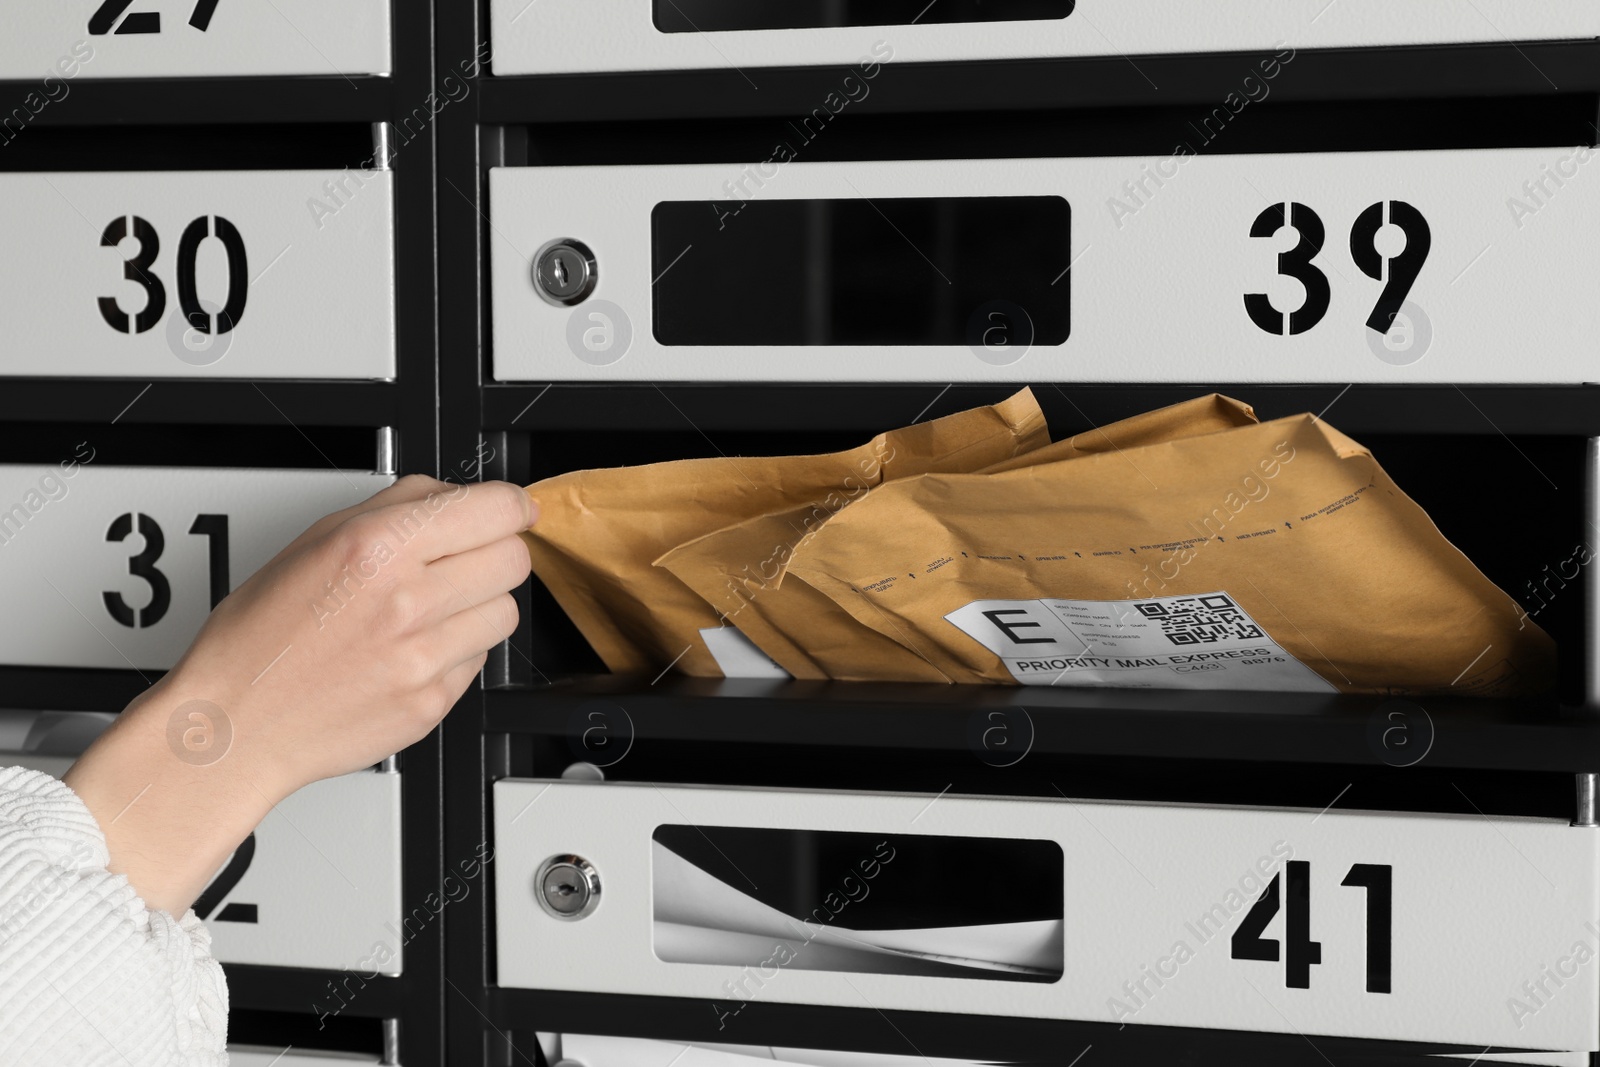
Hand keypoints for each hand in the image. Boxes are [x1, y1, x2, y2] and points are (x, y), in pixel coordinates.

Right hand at [65, 476, 536, 914]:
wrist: (237, 724)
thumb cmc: (260, 637)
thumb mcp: (314, 540)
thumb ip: (394, 506)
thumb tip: (448, 494)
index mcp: (378, 549)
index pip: (496, 510)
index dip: (511, 506)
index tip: (511, 509)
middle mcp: (407, 602)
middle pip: (514, 560)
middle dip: (497, 552)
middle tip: (469, 558)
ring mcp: (424, 658)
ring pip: (507, 613)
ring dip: (482, 604)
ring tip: (436, 608)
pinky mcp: (433, 703)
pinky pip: (480, 661)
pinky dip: (459, 650)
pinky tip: (417, 647)